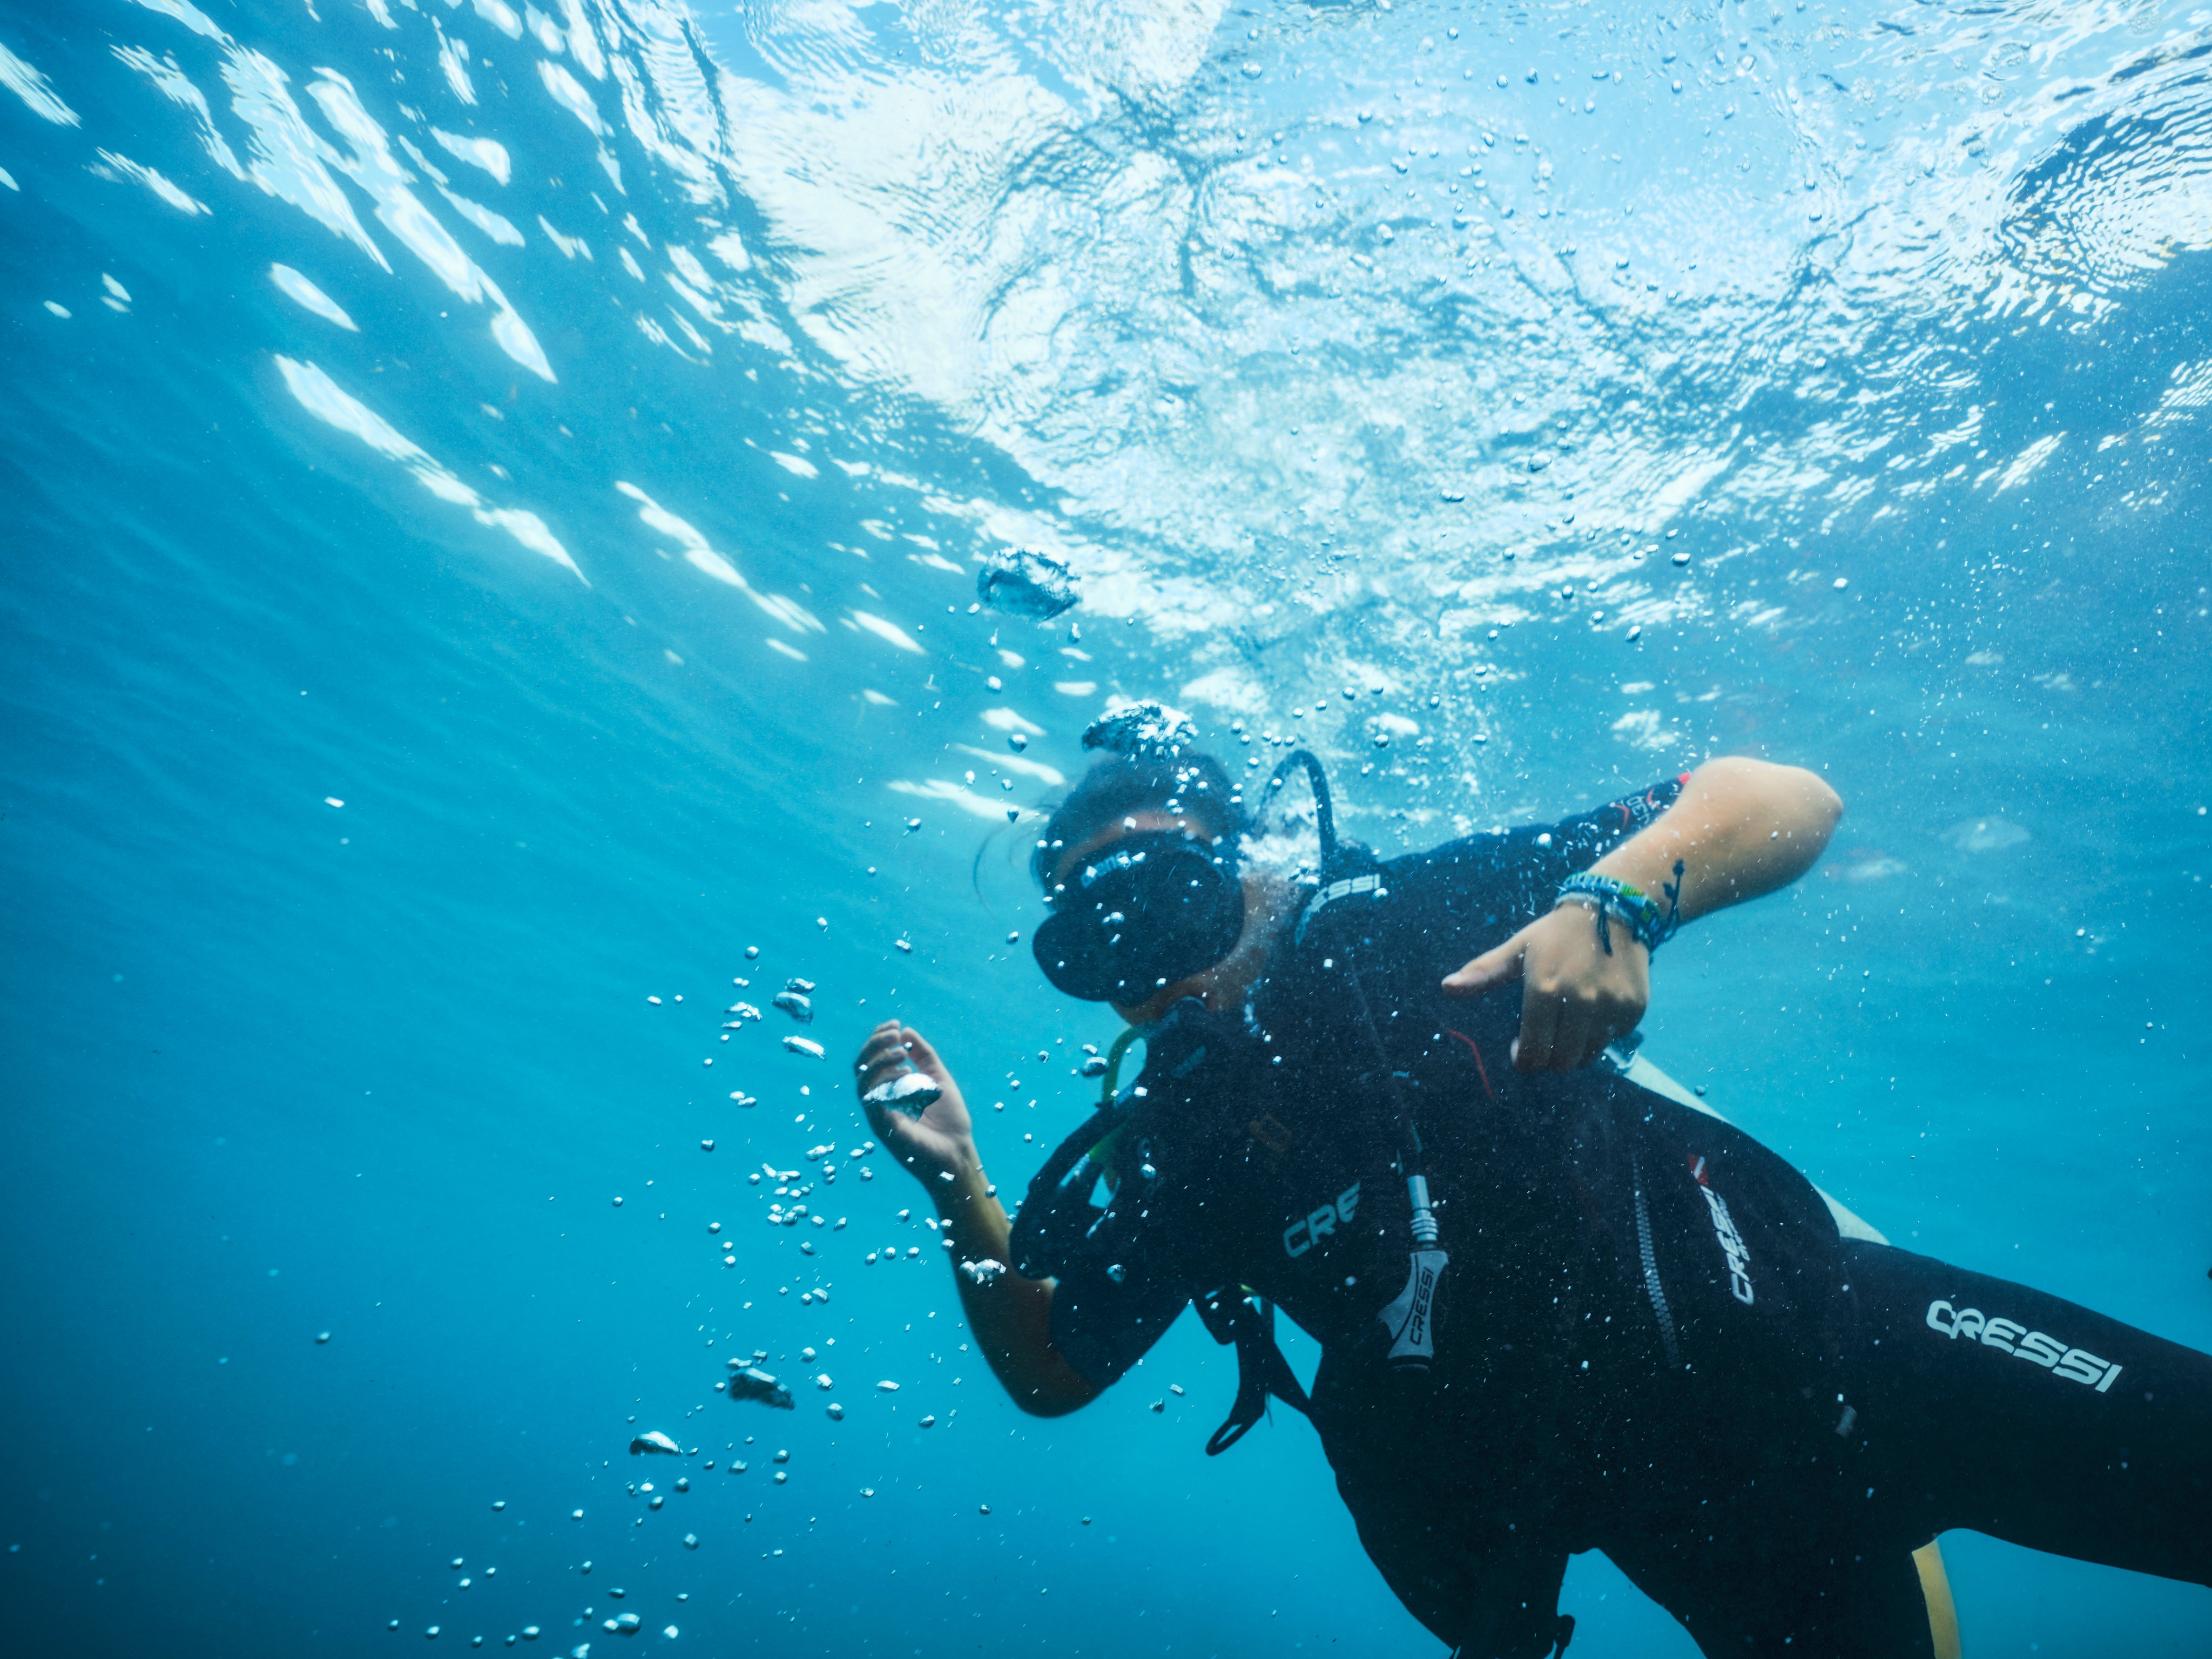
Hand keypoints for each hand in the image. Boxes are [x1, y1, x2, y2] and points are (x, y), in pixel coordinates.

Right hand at [854, 1020, 979, 1188]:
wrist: (958, 1151)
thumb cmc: (950, 1121)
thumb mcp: (938, 1079)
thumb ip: (923, 1057)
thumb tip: (906, 1031)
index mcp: (890, 1089)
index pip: (873, 1060)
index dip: (879, 1039)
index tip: (895, 1025)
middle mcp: (880, 1101)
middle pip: (861, 1068)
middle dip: (873, 1045)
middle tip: (893, 1032)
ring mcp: (879, 1115)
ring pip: (862, 1082)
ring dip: (878, 1060)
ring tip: (900, 1051)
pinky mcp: (883, 1127)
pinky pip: (872, 1100)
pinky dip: (885, 1082)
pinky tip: (906, 1075)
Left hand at [1441, 904, 1648, 1072]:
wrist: (1614, 912)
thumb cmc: (1556, 934)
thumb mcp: (1518, 948)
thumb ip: (1484, 972)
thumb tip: (1446, 987)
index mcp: (1544, 989)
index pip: (1531, 1052)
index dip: (1522, 1059)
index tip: (1520, 1049)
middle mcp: (1580, 1002)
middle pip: (1560, 1062)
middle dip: (1547, 1058)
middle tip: (1544, 1040)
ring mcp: (1611, 1007)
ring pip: (1586, 1056)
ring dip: (1573, 1050)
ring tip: (1567, 1027)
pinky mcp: (1634, 1010)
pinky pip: (1611, 1040)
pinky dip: (1599, 1035)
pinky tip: (1593, 1012)